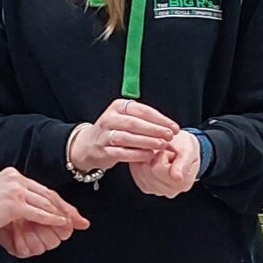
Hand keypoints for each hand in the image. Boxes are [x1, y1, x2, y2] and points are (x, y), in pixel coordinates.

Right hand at [0, 168, 86, 254]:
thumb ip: (13, 200)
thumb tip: (28, 211)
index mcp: (12, 176)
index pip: (41, 189)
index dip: (57, 202)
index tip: (70, 211)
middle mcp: (16, 179)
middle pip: (48, 194)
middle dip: (66, 208)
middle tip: (80, 219)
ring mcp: (15, 190)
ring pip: (46, 203)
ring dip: (62, 215)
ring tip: (73, 224)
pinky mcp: (14, 203)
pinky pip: (39, 213)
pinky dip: (52, 219)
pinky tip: (61, 223)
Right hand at [67, 99, 182, 174]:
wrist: (88, 145)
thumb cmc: (114, 131)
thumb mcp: (126, 118)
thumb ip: (144, 119)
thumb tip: (169, 126)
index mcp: (118, 107)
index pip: (143, 111)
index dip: (160, 119)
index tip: (174, 127)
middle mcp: (110, 119)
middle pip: (135, 123)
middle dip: (155, 130)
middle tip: (170, 136)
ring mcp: (104, 135)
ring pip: (128, 137)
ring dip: (147, 141)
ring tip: (162, 145)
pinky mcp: (103, 150)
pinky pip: (121, 152)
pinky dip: (136, 154)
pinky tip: (149, 155)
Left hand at [127, 130, 201, 198]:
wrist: (181, 147)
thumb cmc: (186, 146)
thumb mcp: (188, 150)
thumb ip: (182, 164)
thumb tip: (177, 178)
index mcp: (182, 183)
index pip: (159, 169)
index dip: (161, 155)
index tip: (169, 151)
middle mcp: (170, 191)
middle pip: (147, 172)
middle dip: (152, 157)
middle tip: (163, 152)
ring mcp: (157, 191)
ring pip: (140, 173)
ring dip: (146, 160)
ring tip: (158, 155)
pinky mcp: (147, 188)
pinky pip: (136, 174)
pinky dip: (140, 163)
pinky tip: (150, 159)